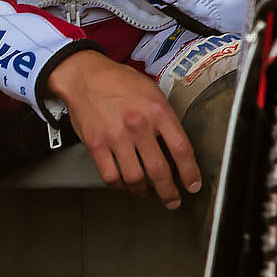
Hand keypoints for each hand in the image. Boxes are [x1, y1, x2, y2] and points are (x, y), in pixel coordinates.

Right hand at [43, 51, 201, 208]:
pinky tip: (124, 184)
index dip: (190, 172)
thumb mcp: (151, 91)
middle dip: (169, 192)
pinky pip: (111, 176)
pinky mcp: (95, 145)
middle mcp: (138, 124)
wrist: (83, 75)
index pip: (181, 149)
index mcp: (157, 110)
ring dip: (144, 191)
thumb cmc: (118, 81)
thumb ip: (165, 117)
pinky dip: (119, 185)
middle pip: (159, 170)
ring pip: (135, 178)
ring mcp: (115, 136)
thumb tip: (176, 145)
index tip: (193, 185)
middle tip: (173, 200)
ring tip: (147, 192)